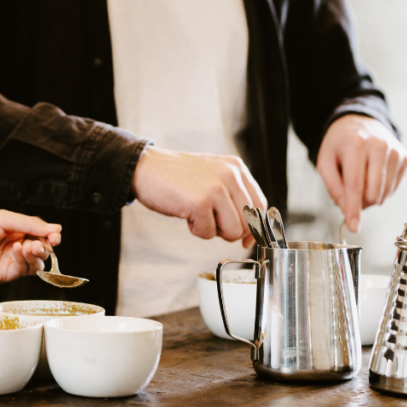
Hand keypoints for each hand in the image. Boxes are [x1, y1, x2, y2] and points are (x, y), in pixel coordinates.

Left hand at [0, 210, 61, 283]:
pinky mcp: (3, 275)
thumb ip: (29, 224)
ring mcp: (9, 261)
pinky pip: (23, 271)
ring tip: (29, 247)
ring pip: (36, 263)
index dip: (51, 235)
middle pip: (41, 249)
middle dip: (46, 246)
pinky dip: (25, 262)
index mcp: (14, 229)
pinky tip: (17, 251)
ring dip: (37, 254)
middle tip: (42, 243)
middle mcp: (15, 245)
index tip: (56, 236)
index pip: (40, 233)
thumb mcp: (2, 218)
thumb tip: (56, 228)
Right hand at [131, 147, 266, 245]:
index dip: (254, 227)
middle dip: (229, 229)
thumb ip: (233, 196)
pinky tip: (186, 214)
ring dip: (212, 230)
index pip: (260, 205)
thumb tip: (249, 233)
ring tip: (197, 214)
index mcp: (236, 167)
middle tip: (208, 219)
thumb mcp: (213, 177)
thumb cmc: (177, 177)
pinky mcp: (200, 202)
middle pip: (248, 222)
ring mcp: (216, 188)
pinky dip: (196, 230)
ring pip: (232, 231)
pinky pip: (208, 233)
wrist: (145, 168)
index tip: (245, 239)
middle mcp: (230, 175)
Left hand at [316, 114, 406, 232]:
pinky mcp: (405, 158)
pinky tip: (374, 176)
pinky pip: (394, 189)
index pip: (355, 185)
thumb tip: (347, 210)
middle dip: (360, 201)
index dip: (353, 209)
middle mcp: (379, 146)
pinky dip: (381, 190)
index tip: (354, 226)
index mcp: (356, 144)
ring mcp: (396, 152)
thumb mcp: (325, 161)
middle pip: (373, 193)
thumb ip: (333, 187)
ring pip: (385, 194)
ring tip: (361, 179)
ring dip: (370, 196)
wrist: (360, 123)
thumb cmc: (340, 144)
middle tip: (350, 192)